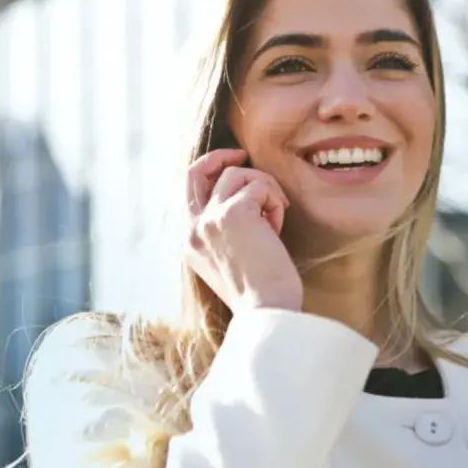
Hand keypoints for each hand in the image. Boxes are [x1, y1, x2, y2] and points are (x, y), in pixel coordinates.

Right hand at [185, 148, 303, 312]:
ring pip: (237, 175)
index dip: (210, 172)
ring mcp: (209, 220)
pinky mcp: (233, 213)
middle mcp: (193, 229)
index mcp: (190, 242)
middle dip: (220, 156)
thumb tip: (245, 199)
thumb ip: (225, 232)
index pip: (189, 191)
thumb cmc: (260, 293)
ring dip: (264, 189)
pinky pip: (259, 186)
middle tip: (243, 154)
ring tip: (275, 217)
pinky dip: (274, 201)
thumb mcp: (231, 260)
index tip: (233, 167)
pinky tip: (278, 228)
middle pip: (197, 171)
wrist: (267, 312)